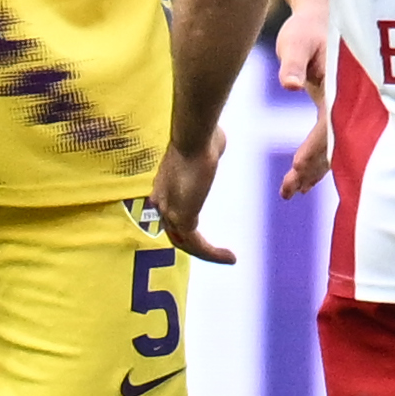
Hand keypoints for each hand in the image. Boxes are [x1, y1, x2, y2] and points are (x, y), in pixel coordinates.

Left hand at [152, 132, 229, 263]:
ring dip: (207, 254)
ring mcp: (170, 211)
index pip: (171, 214)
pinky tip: (230, 257)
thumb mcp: (205, 146)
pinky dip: (213, 254)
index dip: (184, 228)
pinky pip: (196, 245)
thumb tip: (215, 142)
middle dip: (194, 246)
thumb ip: (208, 152)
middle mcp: (163, 201)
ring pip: (185, 243)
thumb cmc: (202, 136)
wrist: (195, 138)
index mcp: (166, 186)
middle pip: (175, 233)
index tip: (201, 235)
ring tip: (230, 259)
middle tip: (214, 253)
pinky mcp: (183, 218)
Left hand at [274, 7, 333, 195]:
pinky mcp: (334, 109)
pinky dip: (316, 161)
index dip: (314, 149)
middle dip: (311, 170)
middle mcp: (346, 102)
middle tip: (288, 191)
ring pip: (332, 147)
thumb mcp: (295, 40)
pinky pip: (328, 140)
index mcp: (341, 88)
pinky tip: (301, 179)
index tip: (295, 169)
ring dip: (313, 171)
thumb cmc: (307, 26)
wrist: (322, 13)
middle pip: (333, 144)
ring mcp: (343, 107)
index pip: (328, 127)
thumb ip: (292, 62)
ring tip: (290, 192)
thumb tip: (288, 85)